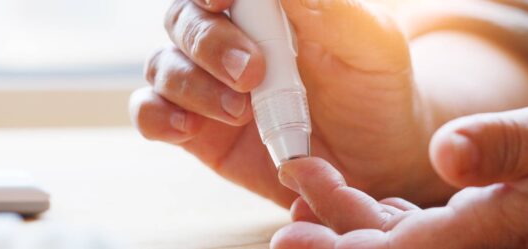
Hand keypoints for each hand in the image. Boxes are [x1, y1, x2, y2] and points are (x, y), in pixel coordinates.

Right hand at [130, 0, 455, 206]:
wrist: (376, 162)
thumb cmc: (374, 91)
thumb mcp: (370, 44)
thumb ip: (326, 6)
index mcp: (267, 7)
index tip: (222, 0)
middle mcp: (229, 37)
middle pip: (185, 19)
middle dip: (210, 42)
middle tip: (252, 72)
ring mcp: (208, 83)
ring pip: (163, 64)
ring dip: (192, 84)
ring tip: (240, 111)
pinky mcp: (197, 128)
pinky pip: (151, 112)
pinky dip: (158, 116)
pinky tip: (189, 128)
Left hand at [273, 84, 527, 247]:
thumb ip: (511, 146)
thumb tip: (444, 153)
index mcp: (508, 232)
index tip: (292, 236)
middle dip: (337, 238)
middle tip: (286, 218)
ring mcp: (501, 245)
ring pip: (410, 245)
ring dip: (356, 224)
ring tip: (311, 188)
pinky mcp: (505, 232)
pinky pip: (435, 234)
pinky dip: (391, 220)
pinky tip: (364, 199)